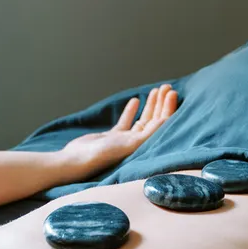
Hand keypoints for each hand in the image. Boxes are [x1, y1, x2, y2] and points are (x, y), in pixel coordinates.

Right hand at [60, 85, 178, 179]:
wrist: (75, 161)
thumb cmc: (100, 156)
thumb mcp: (127, 144)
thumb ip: (146, 134)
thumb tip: (165, 120)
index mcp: (143, 147)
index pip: (161, 125)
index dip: (168, 108)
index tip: (172, 93)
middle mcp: (136, 144)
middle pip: (154, 121)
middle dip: (161, 103)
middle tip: (168, 87)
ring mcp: (124, 141)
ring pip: (142, 120)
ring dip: (150, 105)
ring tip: (157, 90)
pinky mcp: (112, 138)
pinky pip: (125, 123)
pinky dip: (131, 111)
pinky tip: (135, 100)